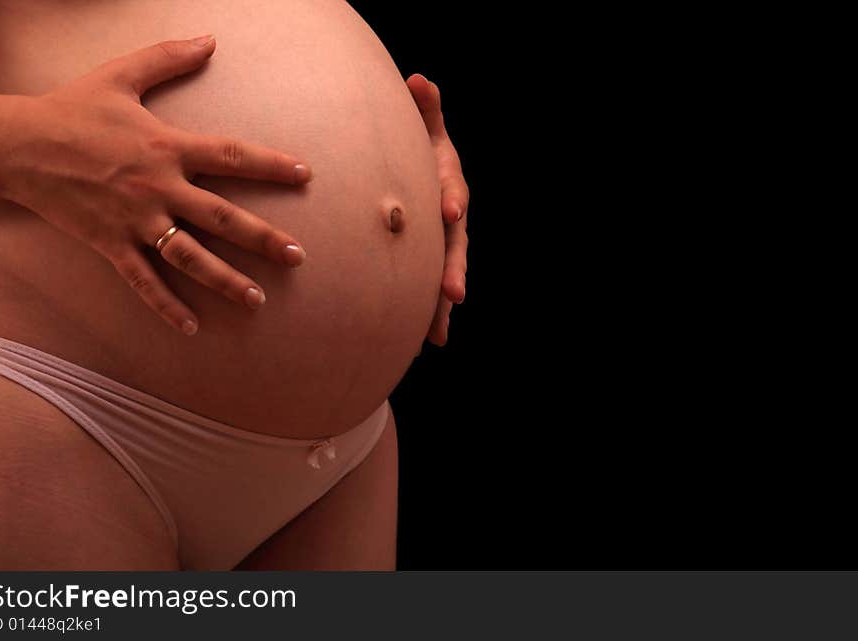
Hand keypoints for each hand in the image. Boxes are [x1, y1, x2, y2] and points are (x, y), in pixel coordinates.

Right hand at [0, 35, 311, 335]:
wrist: (17, 145)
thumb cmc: (72, 109)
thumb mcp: (122, 75)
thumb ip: (168, 57)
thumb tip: (209, 39)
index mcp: (167, 146)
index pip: (233, 155)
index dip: (272, 164)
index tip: (305, 175)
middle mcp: (159, 187)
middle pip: (222, 217)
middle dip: (263, 238)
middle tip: (297, 257)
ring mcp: (135, 220)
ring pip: (190, 256)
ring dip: (225, 280)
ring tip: (257, 300)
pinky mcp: (111, 244)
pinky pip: (143, 281)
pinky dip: (166, 306)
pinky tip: (191, 327)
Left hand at [406, 73, 468, 346]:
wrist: (426, 174)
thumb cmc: (421, 149)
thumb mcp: (426, 129)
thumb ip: (426, 110)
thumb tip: (418, 79)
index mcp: (449, 183)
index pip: (453, 190)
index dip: (452, 198)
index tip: (449, 211)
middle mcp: (453, 217)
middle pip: (456, 244)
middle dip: (454, 268)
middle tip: (452, 291)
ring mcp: (445, 242)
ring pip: (447, 273)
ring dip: (442, 300)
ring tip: (439, 329)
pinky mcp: (433, 261)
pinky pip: (432, 289)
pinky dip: (431, 315)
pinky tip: (430, 341)